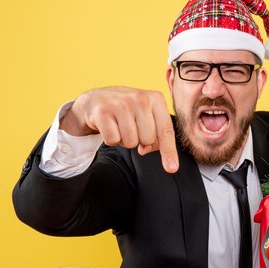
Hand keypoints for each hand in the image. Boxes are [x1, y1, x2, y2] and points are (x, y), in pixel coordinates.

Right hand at [60, 86, 178, 172]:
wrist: (96, 99)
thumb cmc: (126, 110)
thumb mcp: (146, 115)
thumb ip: (156, 133)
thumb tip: (146, 150)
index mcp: (156, 98)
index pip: (166, 130)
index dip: (169, 151)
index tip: (172, 168)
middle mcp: (140, 98)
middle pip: (148, 139)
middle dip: (139, 139)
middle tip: (130, 126)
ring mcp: (121, 104)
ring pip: (131, 142)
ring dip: (124, 139)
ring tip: (119, 125)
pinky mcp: (103, 111)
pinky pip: (113, 140)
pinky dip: (110, 138)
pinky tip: (109, 126)